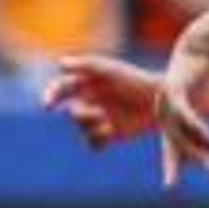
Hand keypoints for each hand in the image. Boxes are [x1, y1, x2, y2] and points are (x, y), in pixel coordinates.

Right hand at [43, 53, 163, 150]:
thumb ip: (86, 65)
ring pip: (81, 129)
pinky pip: (92, 144)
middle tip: (97, 113)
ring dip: (91, 126)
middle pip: (72, 113)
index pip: (61, 89)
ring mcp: (99, 119)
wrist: (161, 101)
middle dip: (81, 114)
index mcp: (87, 83)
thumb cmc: (135, 80)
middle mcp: (90, 101)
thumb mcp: (111, 70)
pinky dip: (96, 142)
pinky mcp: (110, 135)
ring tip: (108, 122)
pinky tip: (108, 134)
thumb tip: (59, 63)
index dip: (51, 95)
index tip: (48, 104)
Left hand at [156, 26, 208, 185]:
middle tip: (194, 177)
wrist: (197, 50)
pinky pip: (186, 115)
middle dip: (185, 162)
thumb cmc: (200, 79)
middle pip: (174, 144)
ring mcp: (166, 102)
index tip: (169, 186)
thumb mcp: (203, 105)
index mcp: (169, 120)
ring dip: (198, 149)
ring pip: (181, 132)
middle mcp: (164, 113)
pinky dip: (198, 128)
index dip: (172, 166)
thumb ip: (205, 127)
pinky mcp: (174, 91)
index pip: (171, 148)